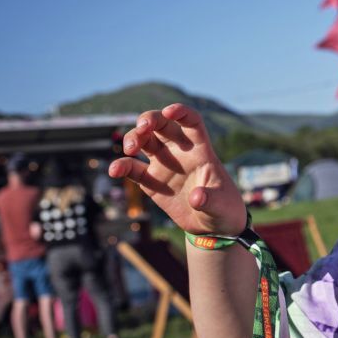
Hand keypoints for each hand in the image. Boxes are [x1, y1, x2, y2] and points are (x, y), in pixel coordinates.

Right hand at [108, 104, 245, 235]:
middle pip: (162, 125)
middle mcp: (179, 152)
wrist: (211, 225)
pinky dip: (122, 166)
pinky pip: (133, 168)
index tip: (169, 112)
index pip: (191, 122)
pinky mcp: (151, 181)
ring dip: (134, 138)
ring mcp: (164, 164)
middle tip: (143, 128)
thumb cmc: (223, 208)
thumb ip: (210, 200)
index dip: (181, 112)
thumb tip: (196, 197)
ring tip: (130, 149)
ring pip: (144, 141)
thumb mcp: (221, 205)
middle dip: (150, 120)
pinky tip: (114, 170)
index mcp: (201, 150)